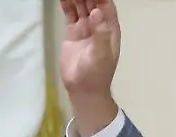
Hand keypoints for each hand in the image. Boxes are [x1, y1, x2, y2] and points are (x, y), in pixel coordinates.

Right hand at [59, 0, 121, 136]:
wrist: (83, 89)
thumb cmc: (96, 74)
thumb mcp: (101, 55)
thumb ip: (100, 34)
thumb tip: (97, 13)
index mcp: (109, 30)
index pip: (106, 6)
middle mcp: (99, 26)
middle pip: (93, 3)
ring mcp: (85, 28)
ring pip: (81, 5)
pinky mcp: (73, 32)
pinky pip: (70, 13)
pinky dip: (66, 3)